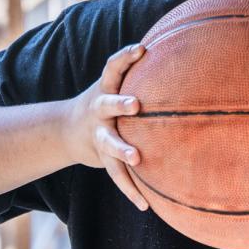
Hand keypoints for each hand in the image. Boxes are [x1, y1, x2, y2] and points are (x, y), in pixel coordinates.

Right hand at [62, 43, 148, 210]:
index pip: (113, 67)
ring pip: (108, 142)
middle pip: (106, 104)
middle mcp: (99, 109)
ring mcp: (99, 134)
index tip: (142, 48)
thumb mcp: (116, 83)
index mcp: (106, 87)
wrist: (67, 130)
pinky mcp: (102, 158)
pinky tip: (145, 205)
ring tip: (136, 157)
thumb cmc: (108, 100)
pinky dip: (131, 190)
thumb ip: (142, 70)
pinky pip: (116, 176)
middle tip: (135, 104)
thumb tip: (181, 43)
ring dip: (121, 149)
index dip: (126, 57)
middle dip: (119, 103)